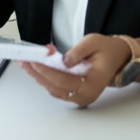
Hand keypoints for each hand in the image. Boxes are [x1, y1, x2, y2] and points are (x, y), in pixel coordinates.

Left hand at [17, 35, 131, 107]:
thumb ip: (78, 51)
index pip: (65, 80)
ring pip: (52, 89)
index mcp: (94, 84)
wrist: (115, 59)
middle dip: (37, 72)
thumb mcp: (93, 42)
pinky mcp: (72, 94)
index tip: (35, 60)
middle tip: (24, 59)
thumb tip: (63, 60)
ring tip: (24, 61)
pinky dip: (42, 77)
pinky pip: (54, 87)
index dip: (48, 70)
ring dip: (37, 75)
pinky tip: (33, 66)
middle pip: (55, 87)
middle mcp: (86, 95)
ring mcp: (79, 97)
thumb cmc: (106, 51)